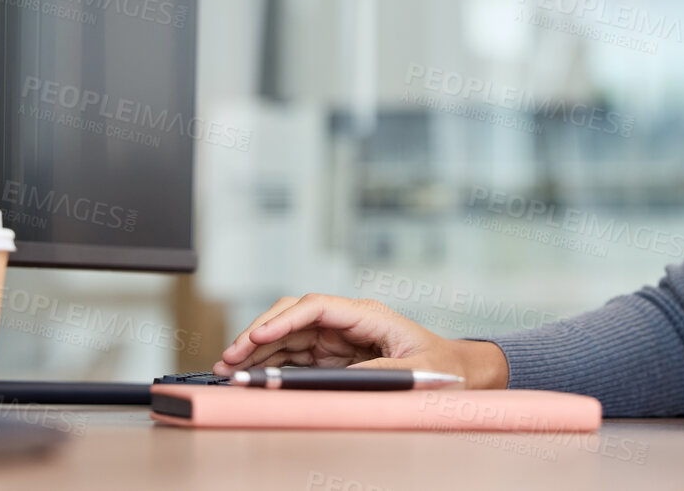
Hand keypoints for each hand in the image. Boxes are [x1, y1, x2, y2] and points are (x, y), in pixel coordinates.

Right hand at [213, 293, 509, 388]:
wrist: (455, 373)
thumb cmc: (440, 366)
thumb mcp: (413, 372)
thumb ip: (377, 374)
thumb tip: (341, 377)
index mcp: (368, 315)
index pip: (317, 306)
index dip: (285, 319)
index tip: (260, 336)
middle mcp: (347, 320)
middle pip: (293, 316)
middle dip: (259, 333)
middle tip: (231, 356)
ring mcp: (337, 337)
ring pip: (287, 335)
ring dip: (257, 348)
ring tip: (229, 367)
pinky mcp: (331, 355)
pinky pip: (293, 353)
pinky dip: (268, 362)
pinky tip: (249, 372)